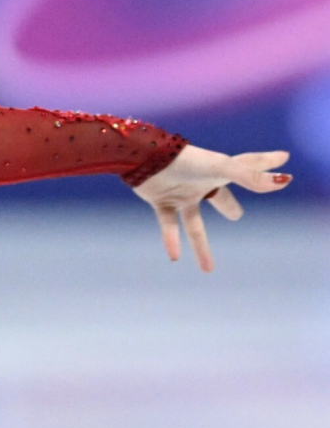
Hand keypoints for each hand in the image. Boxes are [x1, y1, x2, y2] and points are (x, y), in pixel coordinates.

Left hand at [133, 145, 290, 271]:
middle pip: (219, 196)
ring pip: (194, 224)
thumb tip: (284, 181)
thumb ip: (250, 176)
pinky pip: (168, 225)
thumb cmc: (185, 160)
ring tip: (208, 269)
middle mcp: (200, 182)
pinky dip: (172, 240)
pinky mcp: (160, 201)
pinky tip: (175, 258)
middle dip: (227, 204)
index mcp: (219, 170)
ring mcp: (180, 193)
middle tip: (236, 216)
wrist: (144, 158)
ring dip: (201, 246)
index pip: (250, 166)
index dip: (266, 163)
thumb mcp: (221, 168)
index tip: (284, 157)